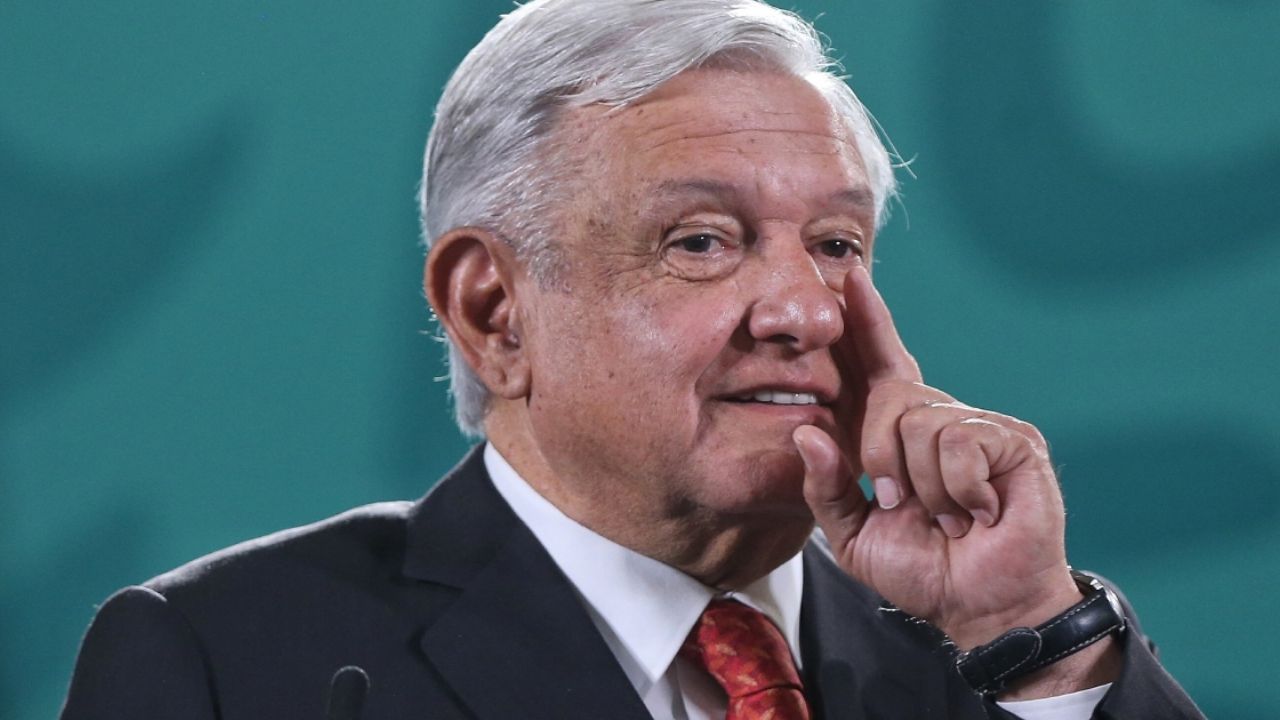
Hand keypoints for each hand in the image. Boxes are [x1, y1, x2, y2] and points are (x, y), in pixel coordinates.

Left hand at [793, 263, 1082, 651]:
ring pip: (921, 422)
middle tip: (900, 504)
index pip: (878, 364)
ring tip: (947, 516)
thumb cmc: (921, 568)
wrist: (978, 606)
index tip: (848, 279)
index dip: (865, 321)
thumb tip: (806, 430)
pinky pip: (960, 441)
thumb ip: (824, 485)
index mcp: (898, 433)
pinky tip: (977, 512)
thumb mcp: (853, 533)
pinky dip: (958, 488)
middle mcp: (937, 418)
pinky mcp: (1013, 439)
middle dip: (880, 453)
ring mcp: (977, 425)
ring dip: (923, 485)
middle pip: (889, 392)